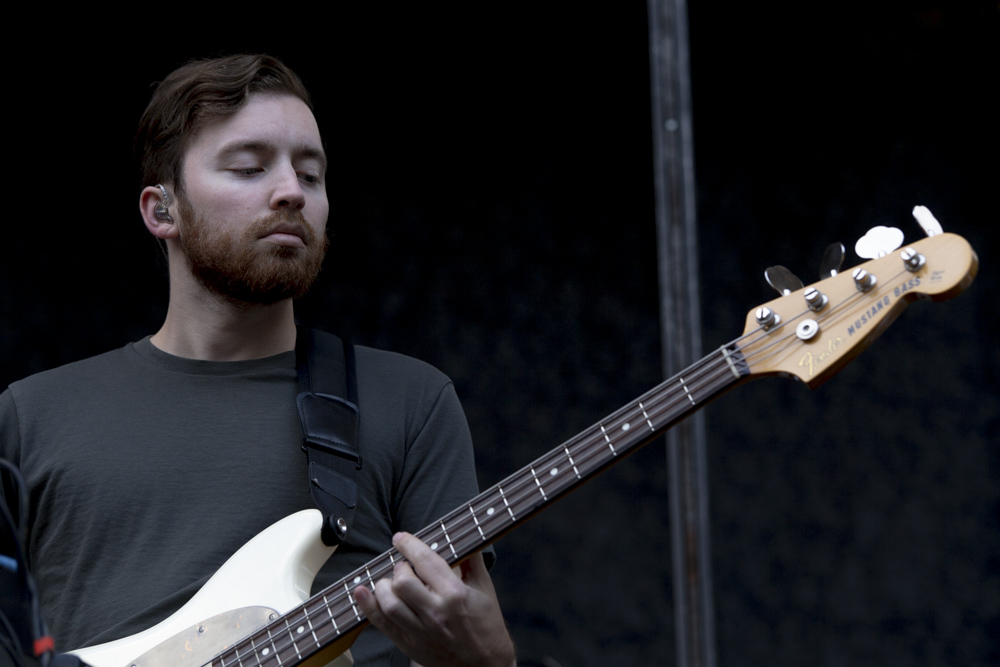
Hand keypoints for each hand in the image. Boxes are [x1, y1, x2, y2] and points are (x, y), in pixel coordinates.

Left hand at [354, 532, 515, 666]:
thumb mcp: (485, 588)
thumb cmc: (486, 624)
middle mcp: (436, 612)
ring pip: (390, 602)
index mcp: (455, 594)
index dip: (409, 545)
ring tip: (392, 583)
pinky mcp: (410, 644)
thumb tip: (463, 535)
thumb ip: (472, 559)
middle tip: (404, 568)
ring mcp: (421, 631)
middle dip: (400, 568)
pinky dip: (368, 606)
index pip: (425, 561)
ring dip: (384, 586)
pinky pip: (382, 624)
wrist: (486, 664)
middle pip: (403, 581)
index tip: (401, 539)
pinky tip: (361, 592)